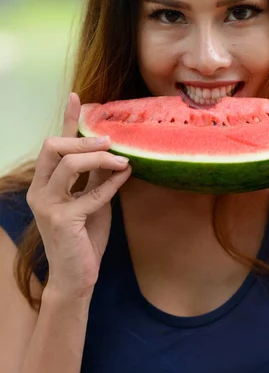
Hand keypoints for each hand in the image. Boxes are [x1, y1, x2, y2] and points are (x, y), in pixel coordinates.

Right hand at [26, 92, 131, 300]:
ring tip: (121, 159)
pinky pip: (90, 193)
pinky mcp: (62, 220)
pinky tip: (125, 176)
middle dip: (84, 138)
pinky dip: (111, 183)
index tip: (77, 96)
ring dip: (98, 157)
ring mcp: (47, 204)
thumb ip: (96, 177)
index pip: (54, 144)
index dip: (66, 119)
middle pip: (54, 146)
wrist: (77, 276)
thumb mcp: (92, 200)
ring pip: (69, 163)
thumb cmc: (84, 237)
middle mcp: (40, 190)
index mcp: (45, 182)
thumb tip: (114, 152)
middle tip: (110, 141)